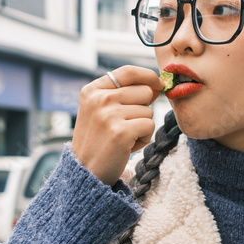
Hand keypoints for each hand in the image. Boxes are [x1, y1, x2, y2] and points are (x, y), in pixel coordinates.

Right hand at [71, 66, 163, 186]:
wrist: (86, 171)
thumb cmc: (98, 140)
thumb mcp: (101, 111)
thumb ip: (124, 95)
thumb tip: (156, 85)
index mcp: (92, 90)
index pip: (129, 71)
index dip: (148, 76)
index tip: (158, 84)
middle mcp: (99, 99)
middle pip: (144, 91)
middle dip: (143, 109)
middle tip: (126, 125)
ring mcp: (109, 115)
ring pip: (148, 111)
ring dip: (142, 126)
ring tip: (123, 137)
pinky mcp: (121, 132)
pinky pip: (149, 126)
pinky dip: (144, 138)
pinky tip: (127, 146)